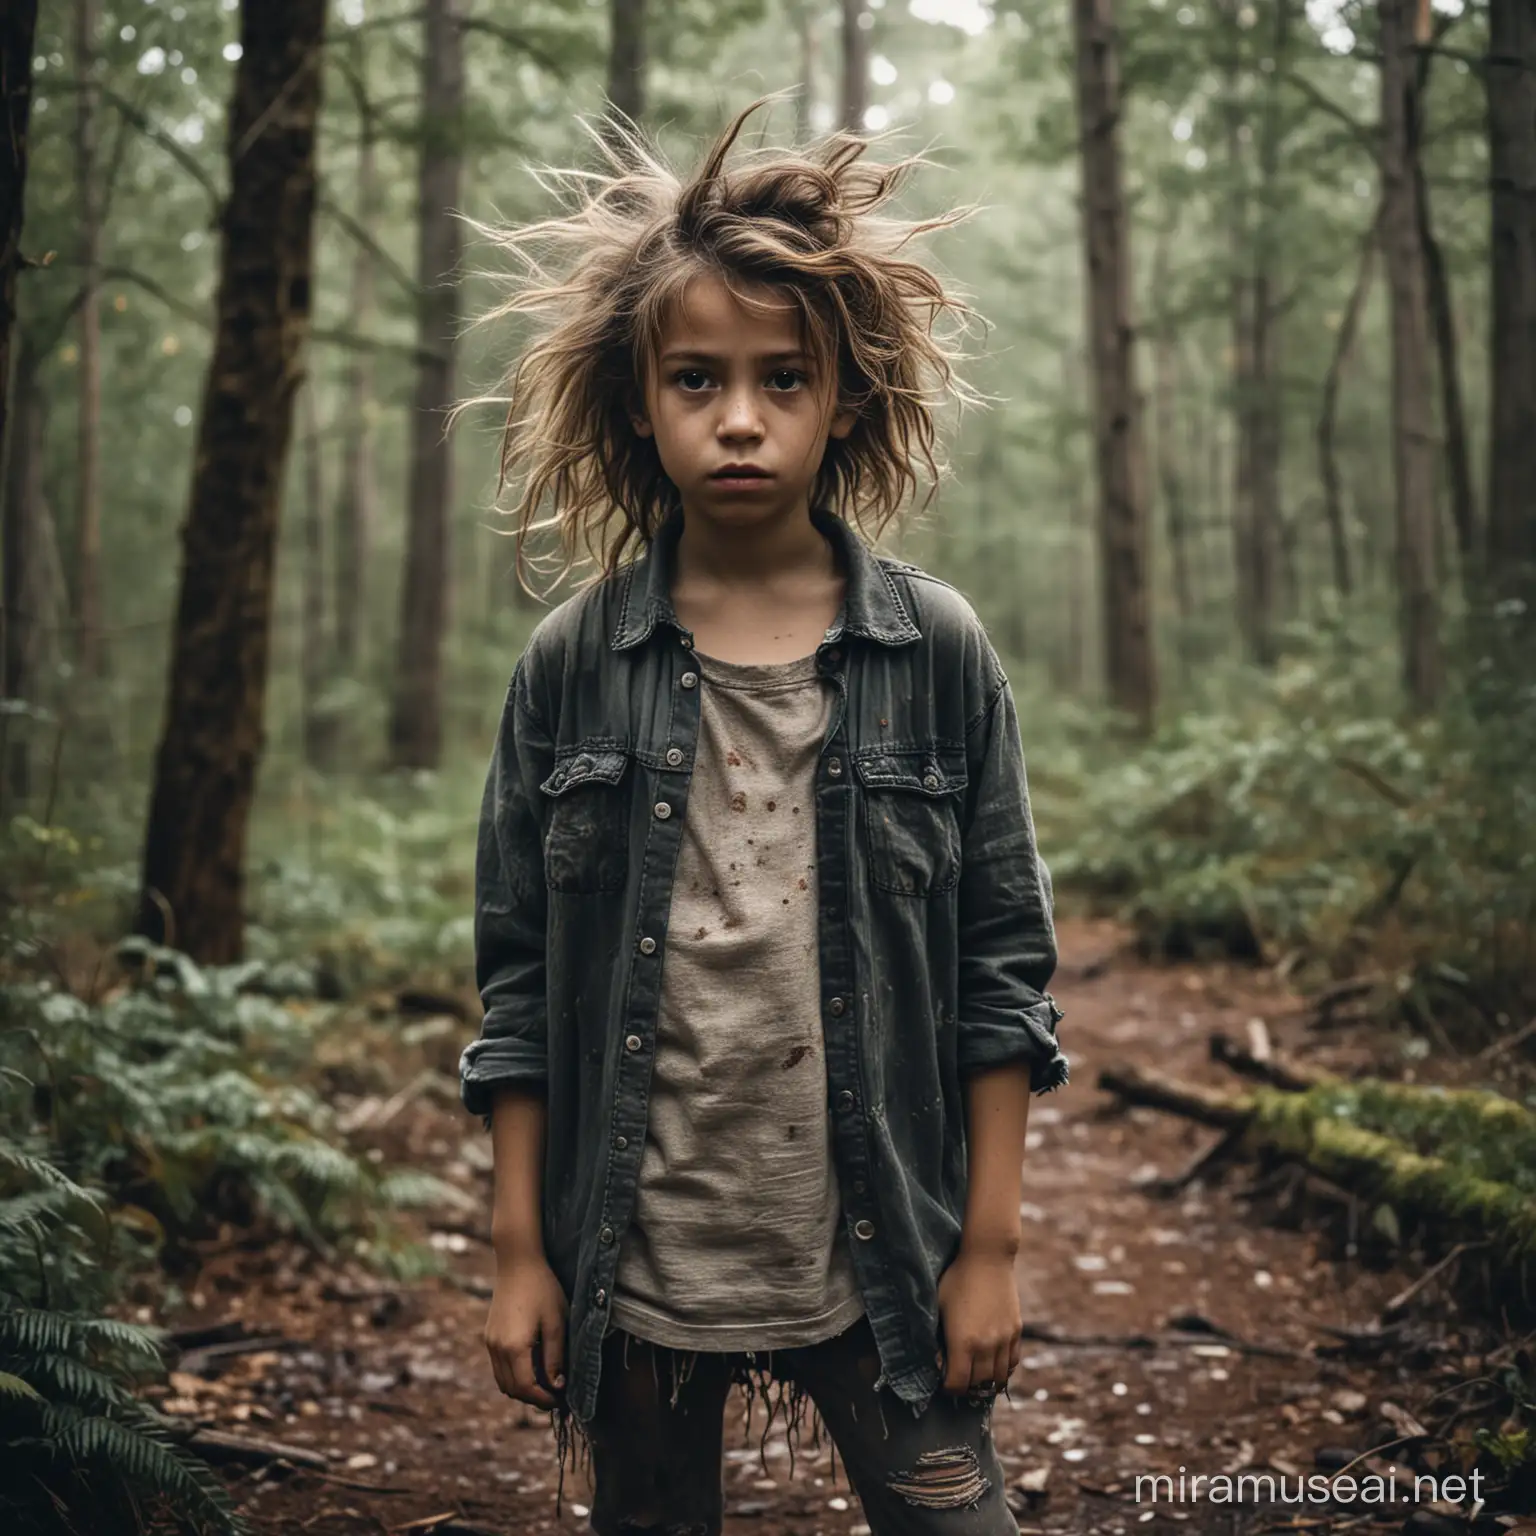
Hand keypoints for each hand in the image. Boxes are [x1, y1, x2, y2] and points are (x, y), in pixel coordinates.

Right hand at [484, 1254, 568, 1408]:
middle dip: (535, 1398)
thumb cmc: (543, 1289)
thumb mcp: (557, 1322)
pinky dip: (514, 1376)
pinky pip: (499, 1368)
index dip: (545, 1399)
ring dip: (523, 1389)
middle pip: (513, 1390)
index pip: (526, 1388)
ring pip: (503, 1381)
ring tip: (546, 1385)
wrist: (517, 1262)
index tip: (563, 1401)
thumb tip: (558, 1386)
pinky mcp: (489, 1336)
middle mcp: (497, 1349)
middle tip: (558, 1397)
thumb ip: (555, 1357)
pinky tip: (532, 1368)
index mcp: (514, 1347)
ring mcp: (490, 1343)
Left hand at [935, 1246, 1021, 1397]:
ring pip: (998, 1377)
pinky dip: (1003, 1369)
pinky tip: (993, 1364)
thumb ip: (936, 1337)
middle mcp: (986, 1346)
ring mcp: (1004, 1339)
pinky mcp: (1016, 1332)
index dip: (949, 1388)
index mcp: (963, 1341)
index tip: (944, 1383)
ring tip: (975, 1375)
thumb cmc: (956, 1279)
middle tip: (958, 1379)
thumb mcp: (938, 1306)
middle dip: (966, 1386)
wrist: (988, 1258)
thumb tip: (937, 1362)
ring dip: (985, 1380)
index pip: (958, 1383)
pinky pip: (1012, 1362)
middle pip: (978, 1384)